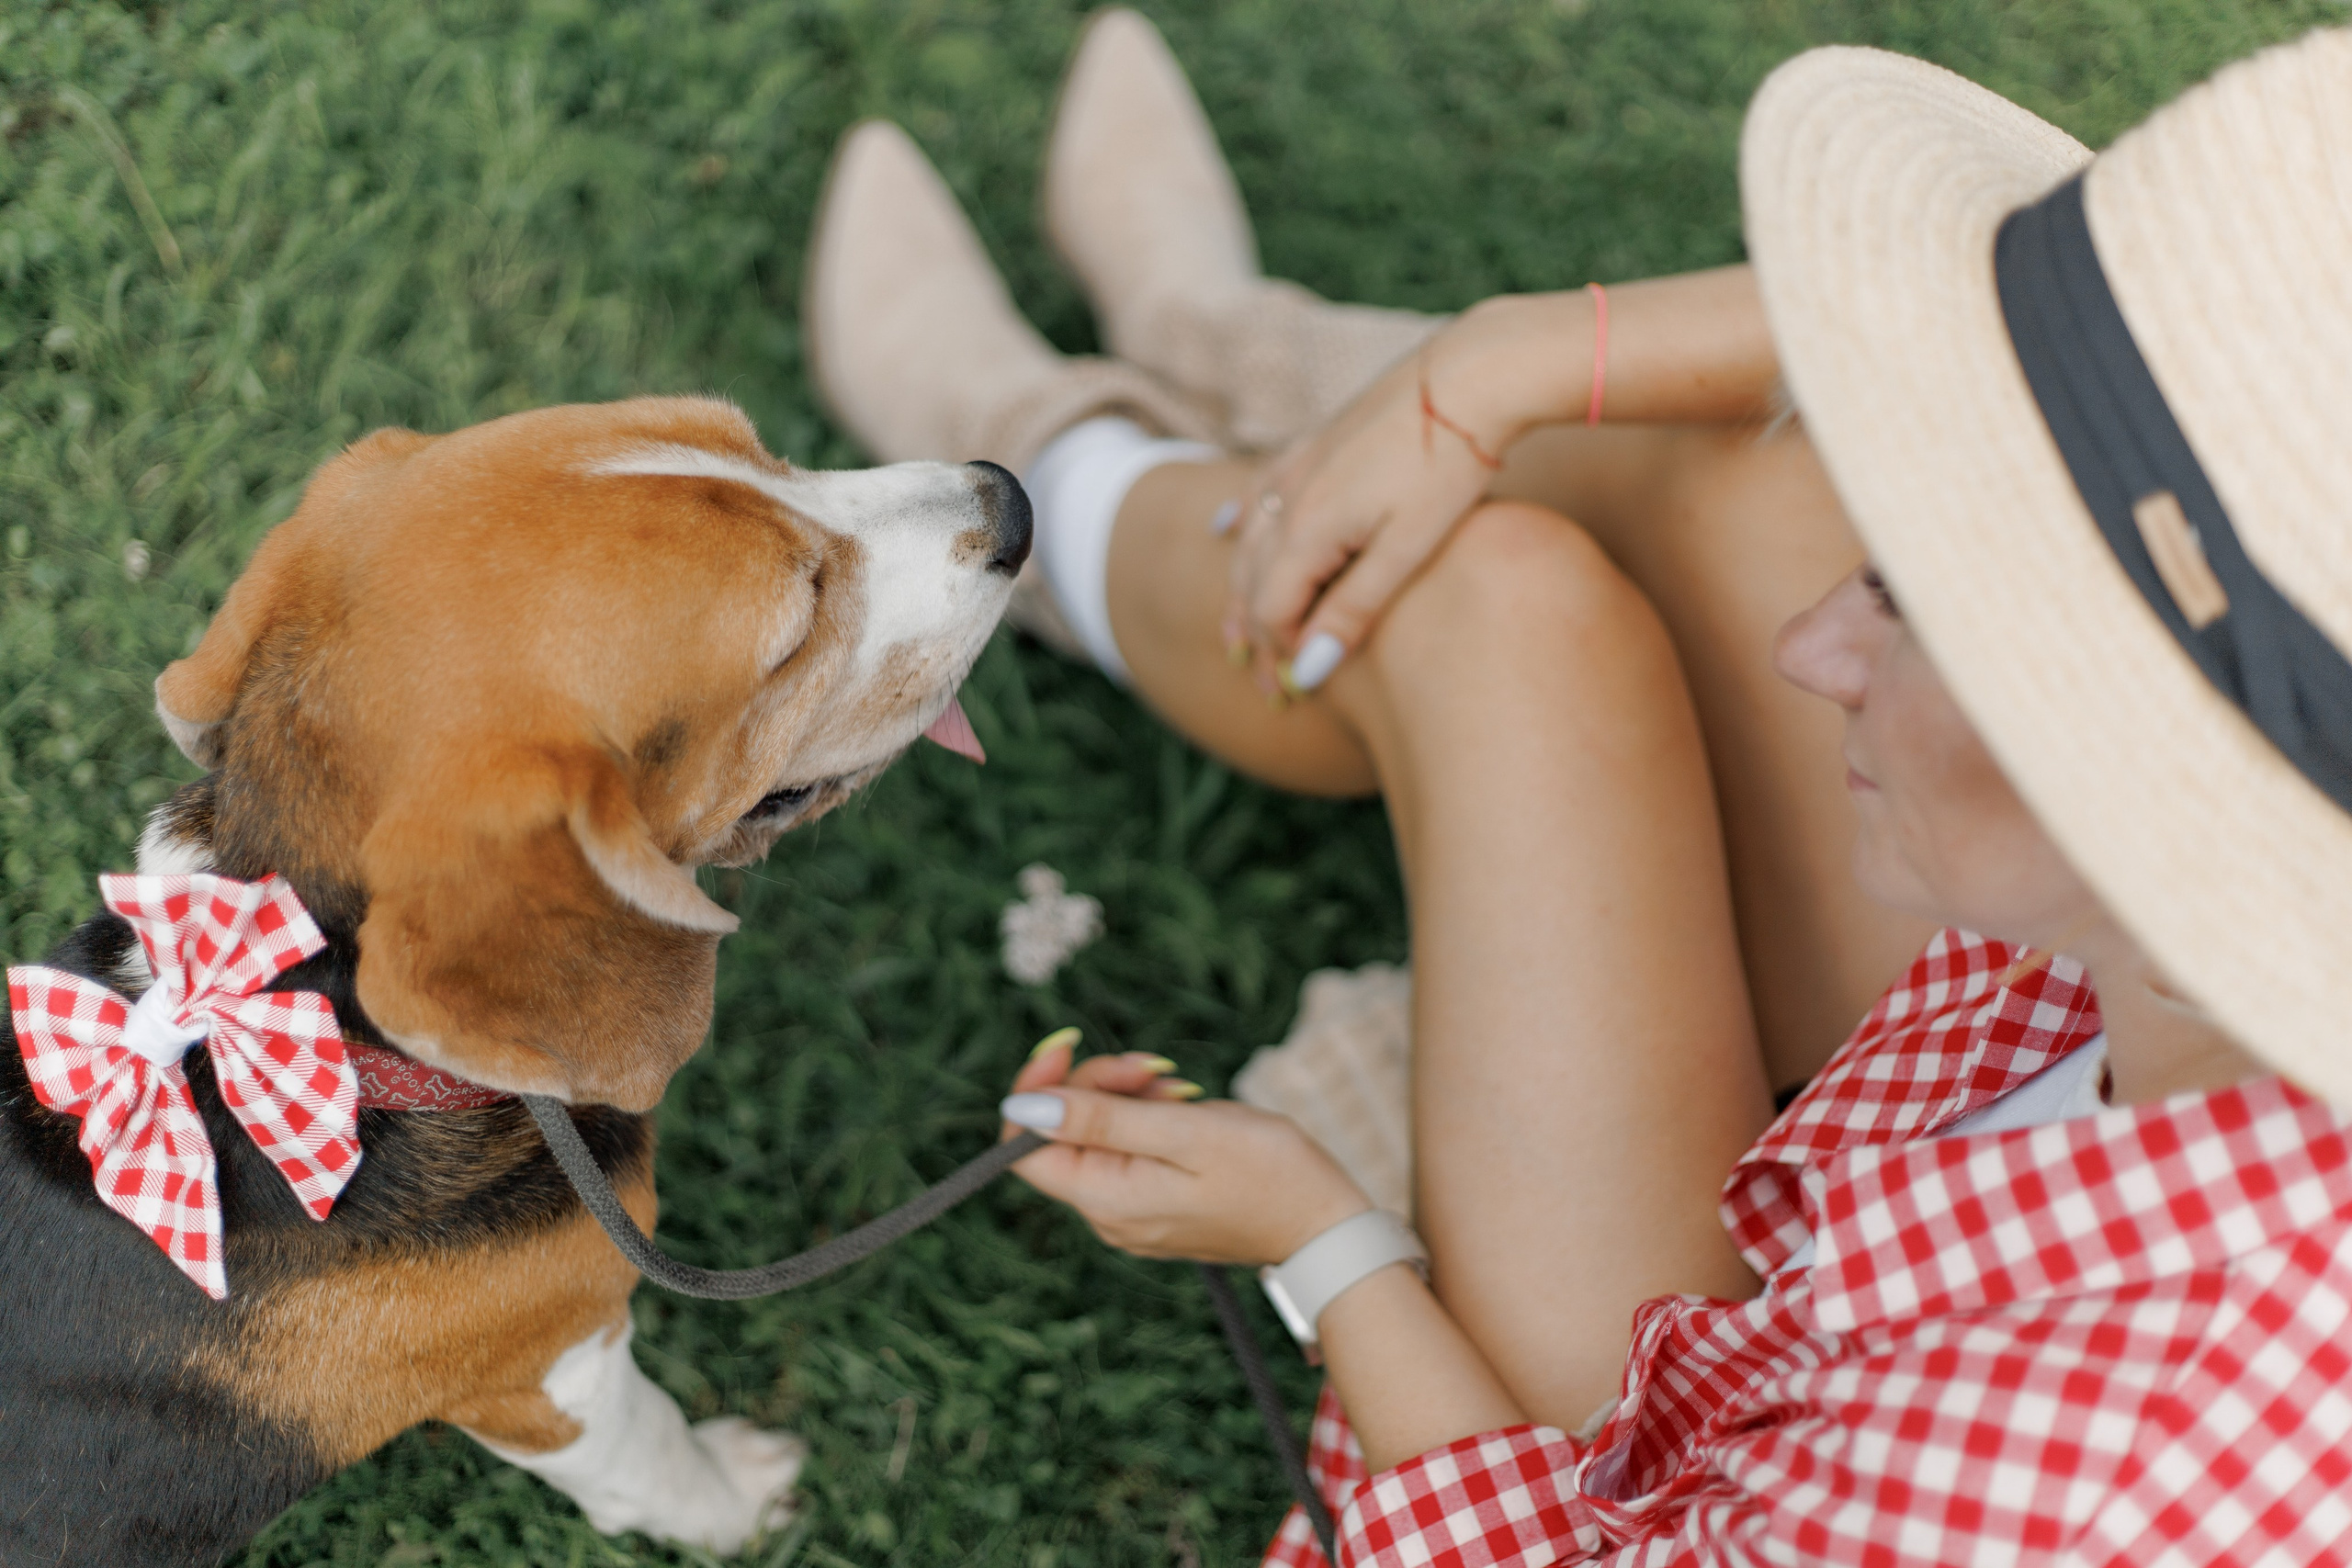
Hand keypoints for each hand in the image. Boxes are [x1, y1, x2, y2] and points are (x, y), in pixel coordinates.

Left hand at [1000, 1032, 1369, 1265]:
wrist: (1326, 1227)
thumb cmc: (1268, 1174)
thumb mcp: (1185, 1132)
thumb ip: (1100, 1119)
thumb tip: (1021, 1107)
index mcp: (1106, 1200)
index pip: (1023, 1147)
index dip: (1036, 1089)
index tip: (1068, 1045)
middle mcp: (1108, 1215)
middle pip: (1063, 1134)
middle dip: (1098, 1085)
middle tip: (1154, 1067)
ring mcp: (1132, 1213)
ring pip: (1098, 1136)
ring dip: (1128, 1097)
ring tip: (1180, 1089)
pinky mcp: (1156, 1204)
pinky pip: (1128, 1150)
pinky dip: (1147, 1118)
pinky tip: (1185, 1108)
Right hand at [1224, 298, 1539, 692]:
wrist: (1473, 373)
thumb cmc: (1451, 466)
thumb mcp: (1409, 548)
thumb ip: (1354, 609)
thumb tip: (1309, 672)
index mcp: (1309, 529)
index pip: (1272, 613)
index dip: (1283, 656)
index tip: (1302, 690)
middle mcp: (1289, 497)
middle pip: (1250, 583)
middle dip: (1255, 638)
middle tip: (1266, 685)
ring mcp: (1298, 465)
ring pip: (1248, 541)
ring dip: (1239, 591)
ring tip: (1235, 635)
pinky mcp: (1315, 441)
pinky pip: (1258, 490)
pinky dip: (1238, 521)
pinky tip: (1224, 530)